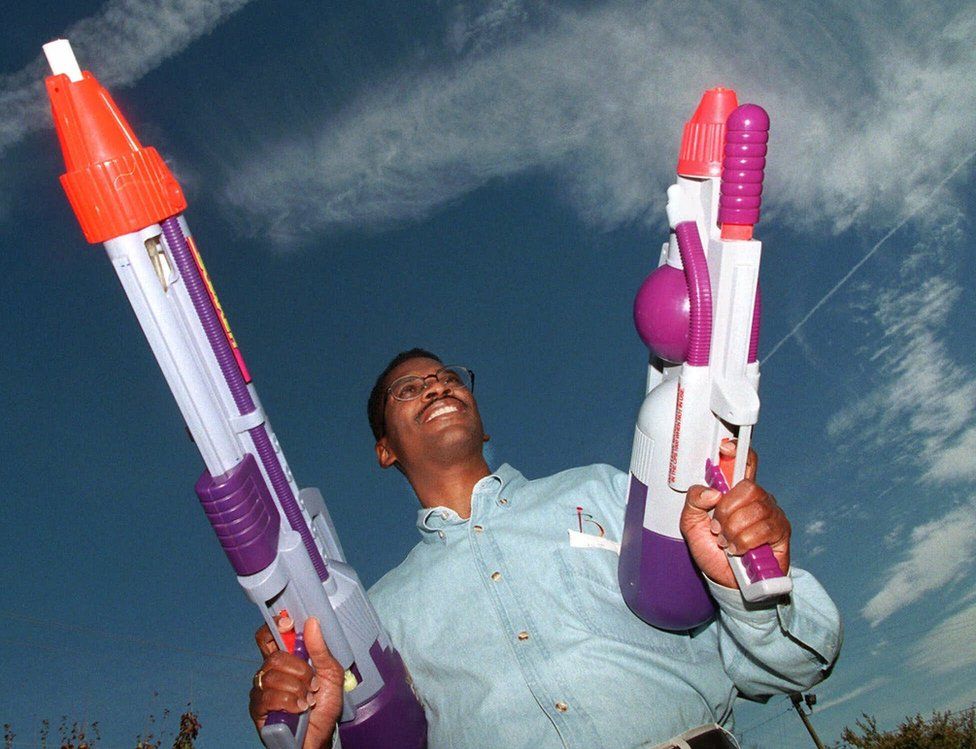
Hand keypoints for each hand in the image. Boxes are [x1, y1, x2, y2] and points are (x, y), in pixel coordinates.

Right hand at [249, 617, 344, 748]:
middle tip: (312, 682)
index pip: (269, 636)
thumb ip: (321, 650)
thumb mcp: (331, 675)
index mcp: (287, 660)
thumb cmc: (323, 708)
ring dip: (297, 688)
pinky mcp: (257, 709)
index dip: (275, 626)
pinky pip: (268, 696)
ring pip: (272, 676)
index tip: (287, 624)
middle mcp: (270, 672)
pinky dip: (288, 701)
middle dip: (299, 669)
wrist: (318, 738)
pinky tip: (298, 709)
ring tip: (308, 700)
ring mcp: (262, 690)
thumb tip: (312, 623)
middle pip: (274, 656)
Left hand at [679, 441, 789, 588]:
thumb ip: (694, 501)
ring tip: (727, 542)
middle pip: (748, 487)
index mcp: (734, 492)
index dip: (737, 452)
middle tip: (718, 527)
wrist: (726, 581)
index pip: (743, 463)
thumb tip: (713, 491)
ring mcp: (771, 513)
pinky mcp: (781, 531)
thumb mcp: (691, 525)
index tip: (725, 448)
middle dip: (727, 510)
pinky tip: (739, 549)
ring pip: (754, 509)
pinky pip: (764, 529)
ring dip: (734, 530)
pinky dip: (745, 542)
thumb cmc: (712, 551)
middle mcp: (756, 498)